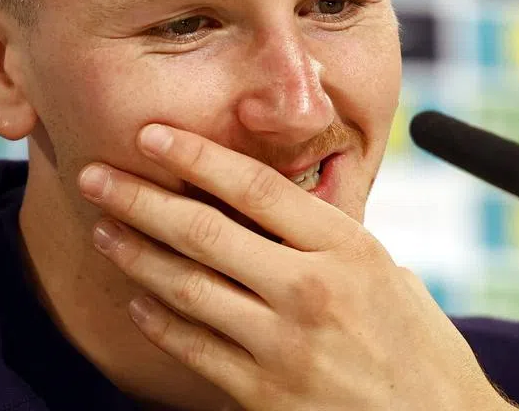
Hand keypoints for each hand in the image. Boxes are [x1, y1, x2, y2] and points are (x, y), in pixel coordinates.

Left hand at [77, 124, 517, 410]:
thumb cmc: (422, 351)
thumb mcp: (390, 275)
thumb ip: (329, 241)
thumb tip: (275, 207)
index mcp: (347, 249)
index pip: (255, 186)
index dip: (195, 155)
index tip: (151, 133)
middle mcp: (310, 291)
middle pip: (204, 231)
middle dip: (140, 198)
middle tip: (95, 175)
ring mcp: (283, 347)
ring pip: (186, 287)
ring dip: (135, 255)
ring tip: (103, 229)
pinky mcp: (263, 395)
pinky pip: (193, 348)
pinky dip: (158, 321)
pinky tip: (135, 301)